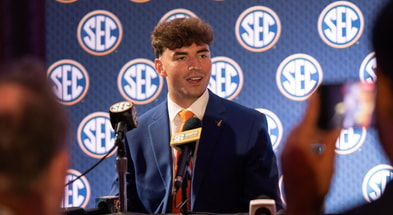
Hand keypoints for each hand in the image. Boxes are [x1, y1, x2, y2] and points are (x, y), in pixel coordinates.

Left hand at [280, 94, 340, 214]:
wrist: (300, 203)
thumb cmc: (316, 185)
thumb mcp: (328, 164)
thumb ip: (330, 144)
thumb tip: (336, 127)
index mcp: (299, 145)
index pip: (307, 120)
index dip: (312, 106)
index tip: (314, 93)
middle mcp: (288, 145)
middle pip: (300, 125)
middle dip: (310, 118)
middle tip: (321, 110)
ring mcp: (284, 151)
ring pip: (295, 133)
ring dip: (306, 128)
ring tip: (318, 126)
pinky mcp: (283, 157)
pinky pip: (292, 140)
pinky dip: (301, 137)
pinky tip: (311, 141)